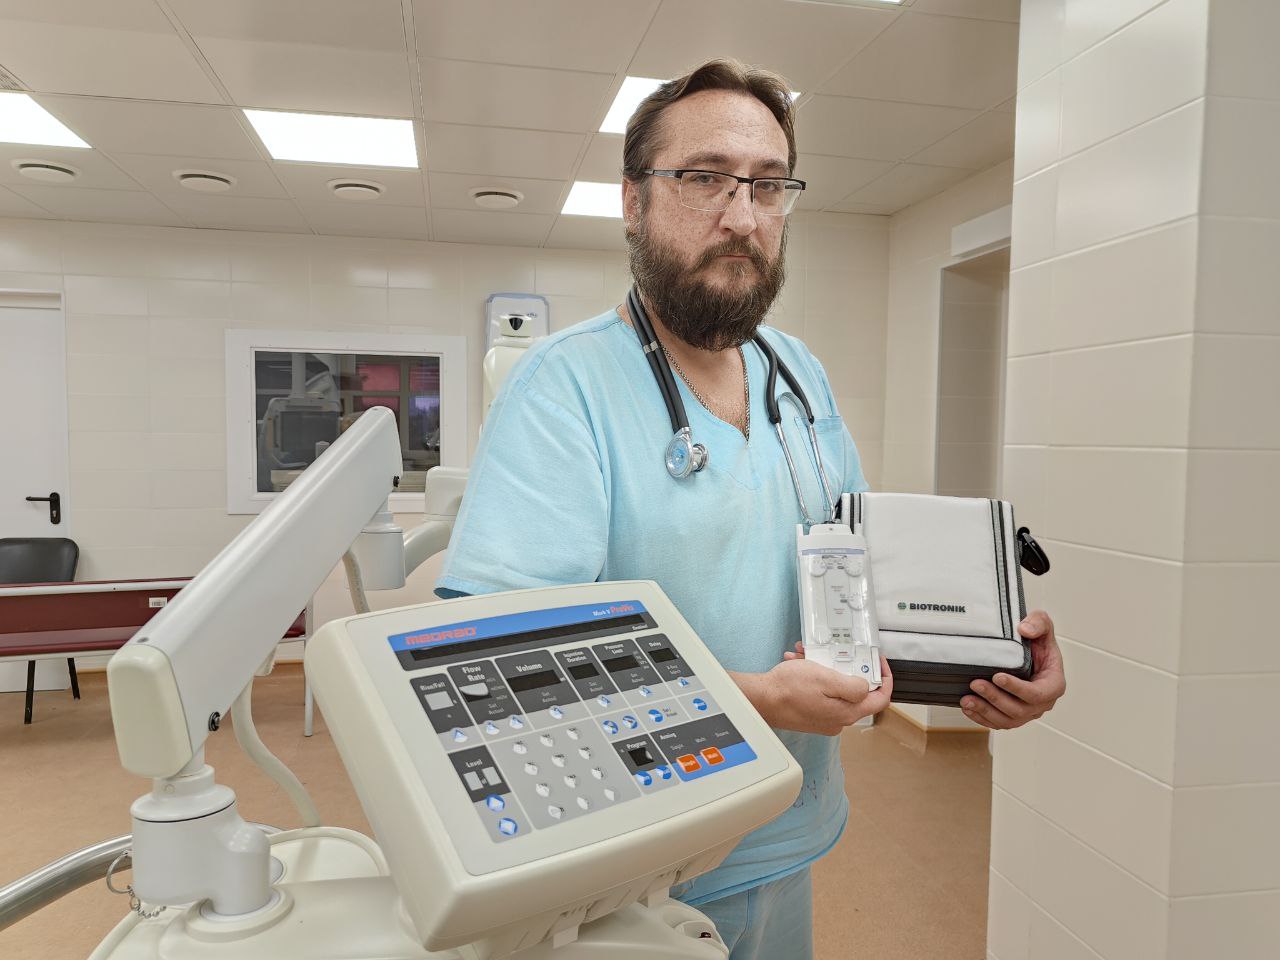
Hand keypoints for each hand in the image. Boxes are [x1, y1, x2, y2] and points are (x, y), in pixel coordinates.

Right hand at [734, 651, 893, 735]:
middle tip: (835, 652)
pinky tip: (800, 663)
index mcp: (847, 713)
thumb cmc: (789, 689)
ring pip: (835, 689)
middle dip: (846, 667)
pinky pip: (821, 693)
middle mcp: (838, 720)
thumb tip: (866, 687)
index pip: (880, 700)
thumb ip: (853, 685)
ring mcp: (824, 719)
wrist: (761, 700)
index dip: (884, 679)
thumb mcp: (826, 678)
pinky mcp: (811, 715)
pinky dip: (814, 677)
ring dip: (825, 668)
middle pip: (856, 692)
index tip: (878, 663)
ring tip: (809, 654)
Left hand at [961, 610, 1065, 729]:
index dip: (1017, 688)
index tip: (997, 676)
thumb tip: (1025, 629)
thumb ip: (1039, 622)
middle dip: (995, 698)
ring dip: (985, 711)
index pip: (1037, 693)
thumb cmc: (1037, 641)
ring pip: (1007, 721)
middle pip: (1019, 710)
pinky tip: (968, 708)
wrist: (1027, 652)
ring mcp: (1027, 712)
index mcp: (1053, 684)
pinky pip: (997, 723)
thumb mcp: (1042, 624)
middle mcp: (1042, 703)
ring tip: (967, 700)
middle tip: (976, 684)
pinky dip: (982, 718)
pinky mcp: (1012, 716)